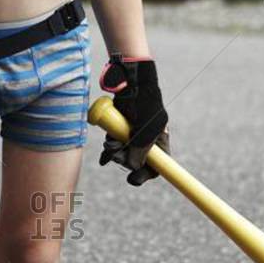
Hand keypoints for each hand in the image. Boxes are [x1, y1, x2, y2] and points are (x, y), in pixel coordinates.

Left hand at [98, 55, 169, 185]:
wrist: (131, 82)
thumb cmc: (145, 104)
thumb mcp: (146, 131)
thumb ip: (141, 151)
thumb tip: (132, 167)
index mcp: (159, 141)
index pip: (157, 166)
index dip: (146, 175)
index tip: (134, 180)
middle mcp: (146, 140)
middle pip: (136, 162)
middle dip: (125, 161)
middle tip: (117, 155)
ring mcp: (132, 134)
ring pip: (122, 154)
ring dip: (114, 152)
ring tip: (110, 142)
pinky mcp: (119, 129)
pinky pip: (113, 145)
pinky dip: (108, 149)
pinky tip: (104, 152)